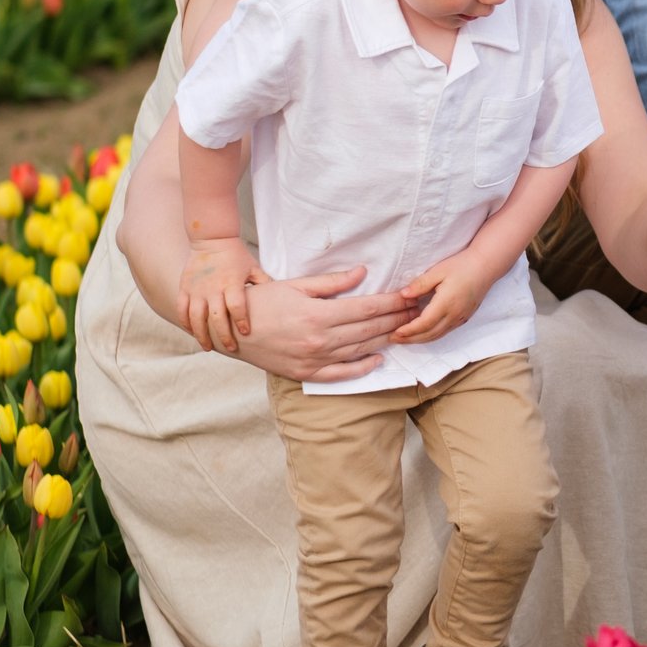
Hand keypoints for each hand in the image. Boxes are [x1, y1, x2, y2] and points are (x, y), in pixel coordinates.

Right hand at [179, 237, 264, 353]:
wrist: (212, 239)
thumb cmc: (237, 256)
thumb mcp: (254, 268)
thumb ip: (265, 284)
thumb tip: (286, 299)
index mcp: (232, 283)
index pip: (237, 306)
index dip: (241, 321)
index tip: (245, 333)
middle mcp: (212, 287)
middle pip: (216, 316)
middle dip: (223, 335)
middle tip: (230, 348)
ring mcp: (196, 288)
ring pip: (195, 316)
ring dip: (201, 334)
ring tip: (208, 347)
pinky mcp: (185, 287)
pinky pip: (182, 308)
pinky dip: (185, 322)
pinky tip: (192, 332)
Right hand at [230, 268, 415, 383]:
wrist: (229, 331)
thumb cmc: (261, 302)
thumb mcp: (295, 285)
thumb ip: (331, 283)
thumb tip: (362, 273)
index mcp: (318, 314)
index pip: (367, 309)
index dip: (392, 303)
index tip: (410, 297)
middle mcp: (320, 340)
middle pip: (369, 330)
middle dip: (396, 319)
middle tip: (416, 312)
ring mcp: (314, 360)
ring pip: (360, 351)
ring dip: (386, 340)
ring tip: (406, 330)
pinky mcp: (306, 374)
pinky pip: (341, 374)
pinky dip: (362, 368)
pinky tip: (379, 359)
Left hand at [395, 250, 493, 343]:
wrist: (486, 266)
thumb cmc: (462, 265)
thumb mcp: (438, 271)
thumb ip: (420, 284)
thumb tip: (403, 295)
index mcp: (447, 303)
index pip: (424, 323)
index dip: (409, 330)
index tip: (395, 332)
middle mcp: (454, 314)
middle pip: (430, 334)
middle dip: (411, 339)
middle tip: (394, 339)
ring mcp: (461, 318)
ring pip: (438, 335)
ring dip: (420, 339)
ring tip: (405, 339)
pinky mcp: (464, 317)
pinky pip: (445, 331)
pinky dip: (431, 335)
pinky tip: (422, 332)